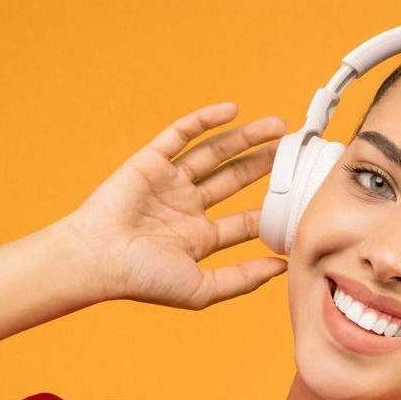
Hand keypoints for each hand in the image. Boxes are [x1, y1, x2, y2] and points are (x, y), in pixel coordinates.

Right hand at [58, 101, 290, 309]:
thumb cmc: (143, 279)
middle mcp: (185, 208)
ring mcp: (168, 183)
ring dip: (244, 139)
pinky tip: (232, 110)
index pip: (244, 220)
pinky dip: (205, 120)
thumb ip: (243, 279)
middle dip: (264, 166)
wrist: (98, 259)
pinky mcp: (150, 162)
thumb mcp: (202, 289)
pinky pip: (180, 135)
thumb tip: (283, 269)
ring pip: (214, 154)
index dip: (272, 208)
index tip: (303, 196)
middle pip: (234, 180)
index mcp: (198, 239)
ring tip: (276, 127)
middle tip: (294, 151)